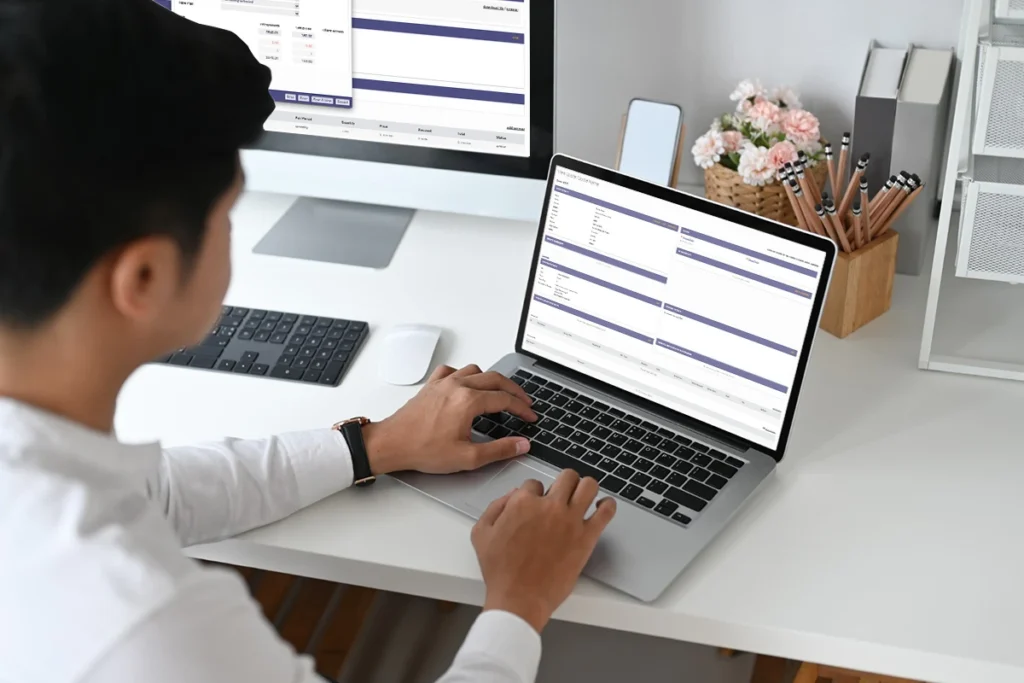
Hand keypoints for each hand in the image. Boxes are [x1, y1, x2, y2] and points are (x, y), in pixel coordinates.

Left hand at [363, 364, 537, 475]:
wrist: (392, 443)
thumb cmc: (423, 450)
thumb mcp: (467, 457)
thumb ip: (499, 450)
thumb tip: (521, 445)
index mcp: (468, 401)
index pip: (505, 399)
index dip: (522, 408)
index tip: (530, 416)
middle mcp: (457, 386)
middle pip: (495, 379)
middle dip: (514, 390)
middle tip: (524, 402)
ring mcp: (443, 383)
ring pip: (476, 371)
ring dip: (492, 380)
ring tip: (500, 392)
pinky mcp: (431, 386)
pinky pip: (453, 371)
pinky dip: (465, 375)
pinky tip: (466, 385)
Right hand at [471, 471, 616, 632]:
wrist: (519, 599)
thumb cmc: (500, 571)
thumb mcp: (481, 534)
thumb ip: (496, 507)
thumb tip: (514, 493)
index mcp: (522, 503)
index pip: (535, 483)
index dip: (536, 493)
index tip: (538, 505)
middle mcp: (549, 507)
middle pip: (566, 477)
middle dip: (564, 483)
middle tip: (562, 496)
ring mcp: (570, 520)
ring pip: (588, 485)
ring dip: (586, 488)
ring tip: (583, 497)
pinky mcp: (586, 537)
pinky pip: (606, 511)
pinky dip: (607, 505)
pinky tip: (602, 507)